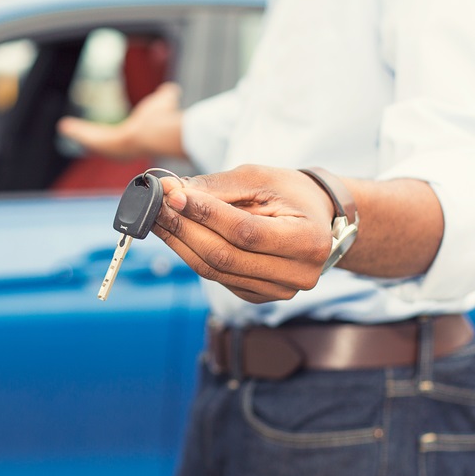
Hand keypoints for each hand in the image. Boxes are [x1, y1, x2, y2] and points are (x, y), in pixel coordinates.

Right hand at [57, 82, 185, 158]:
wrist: (154, 134)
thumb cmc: (162, 120)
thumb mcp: (163, 101)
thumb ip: (166, 95)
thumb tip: (171, 88)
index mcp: (135, 137)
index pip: (121, 135)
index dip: (113, 134)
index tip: (104, 132)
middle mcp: (122, 144)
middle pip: (101, 139)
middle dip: (89, 134)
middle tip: (77, 128)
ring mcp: (110, 146)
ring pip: (92, 138)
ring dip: (79, 133)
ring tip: (65, 127)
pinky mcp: (101, 143)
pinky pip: (86, 137)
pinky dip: (76, 132)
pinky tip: (64, 126)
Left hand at [153, 165, 336, 302]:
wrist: (319, 219)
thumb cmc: (290, 193)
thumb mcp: (260, 178)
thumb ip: (217, 187)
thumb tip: (171, 191)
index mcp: (307, 241)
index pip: (245, 231)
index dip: (205, 214)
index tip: (172, 195)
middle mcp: (297, 274)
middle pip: (224, 256)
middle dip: (183, 228)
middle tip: (155, 206)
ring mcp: (279, 291)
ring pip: (215, 271)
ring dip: (179, 243)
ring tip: (158, 217)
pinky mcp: (259, 296)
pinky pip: (217, 277)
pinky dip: (192, 254)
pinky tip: (177, 233)